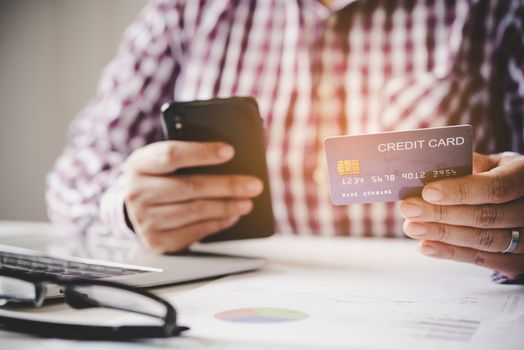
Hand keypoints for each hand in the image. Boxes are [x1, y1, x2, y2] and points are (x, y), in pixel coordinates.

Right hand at [123, 141, 262, 252]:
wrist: (137, 209)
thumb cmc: (161, 179)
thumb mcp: (165, 162)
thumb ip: (191, 156)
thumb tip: (231, 157)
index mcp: (139, 164)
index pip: (172, 155)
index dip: (202, 153)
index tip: (229, 151)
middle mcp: (137, 192)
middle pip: (189, 186)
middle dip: (227, 185)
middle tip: (254, 185)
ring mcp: (145, 219)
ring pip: (195, 211)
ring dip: (226, 206)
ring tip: (247, 202)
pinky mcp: (157, 241)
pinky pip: (195, 232)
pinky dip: (218, 223)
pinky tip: (232, 215)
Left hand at [400, 152, 523, 277]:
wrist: (521, 198)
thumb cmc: (498, 175)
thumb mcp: (491, 163)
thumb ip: (468, 165)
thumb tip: (430, 169)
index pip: (496, 187)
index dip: (461, 191)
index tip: (428, 191)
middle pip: (486, 216)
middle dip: (441, 214)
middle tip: (408, 209)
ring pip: (484, 240)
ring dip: (442, 235)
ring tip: (411, 227)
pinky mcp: (518, 260)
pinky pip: (484, 260)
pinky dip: (451, 253)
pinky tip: (425, 246)